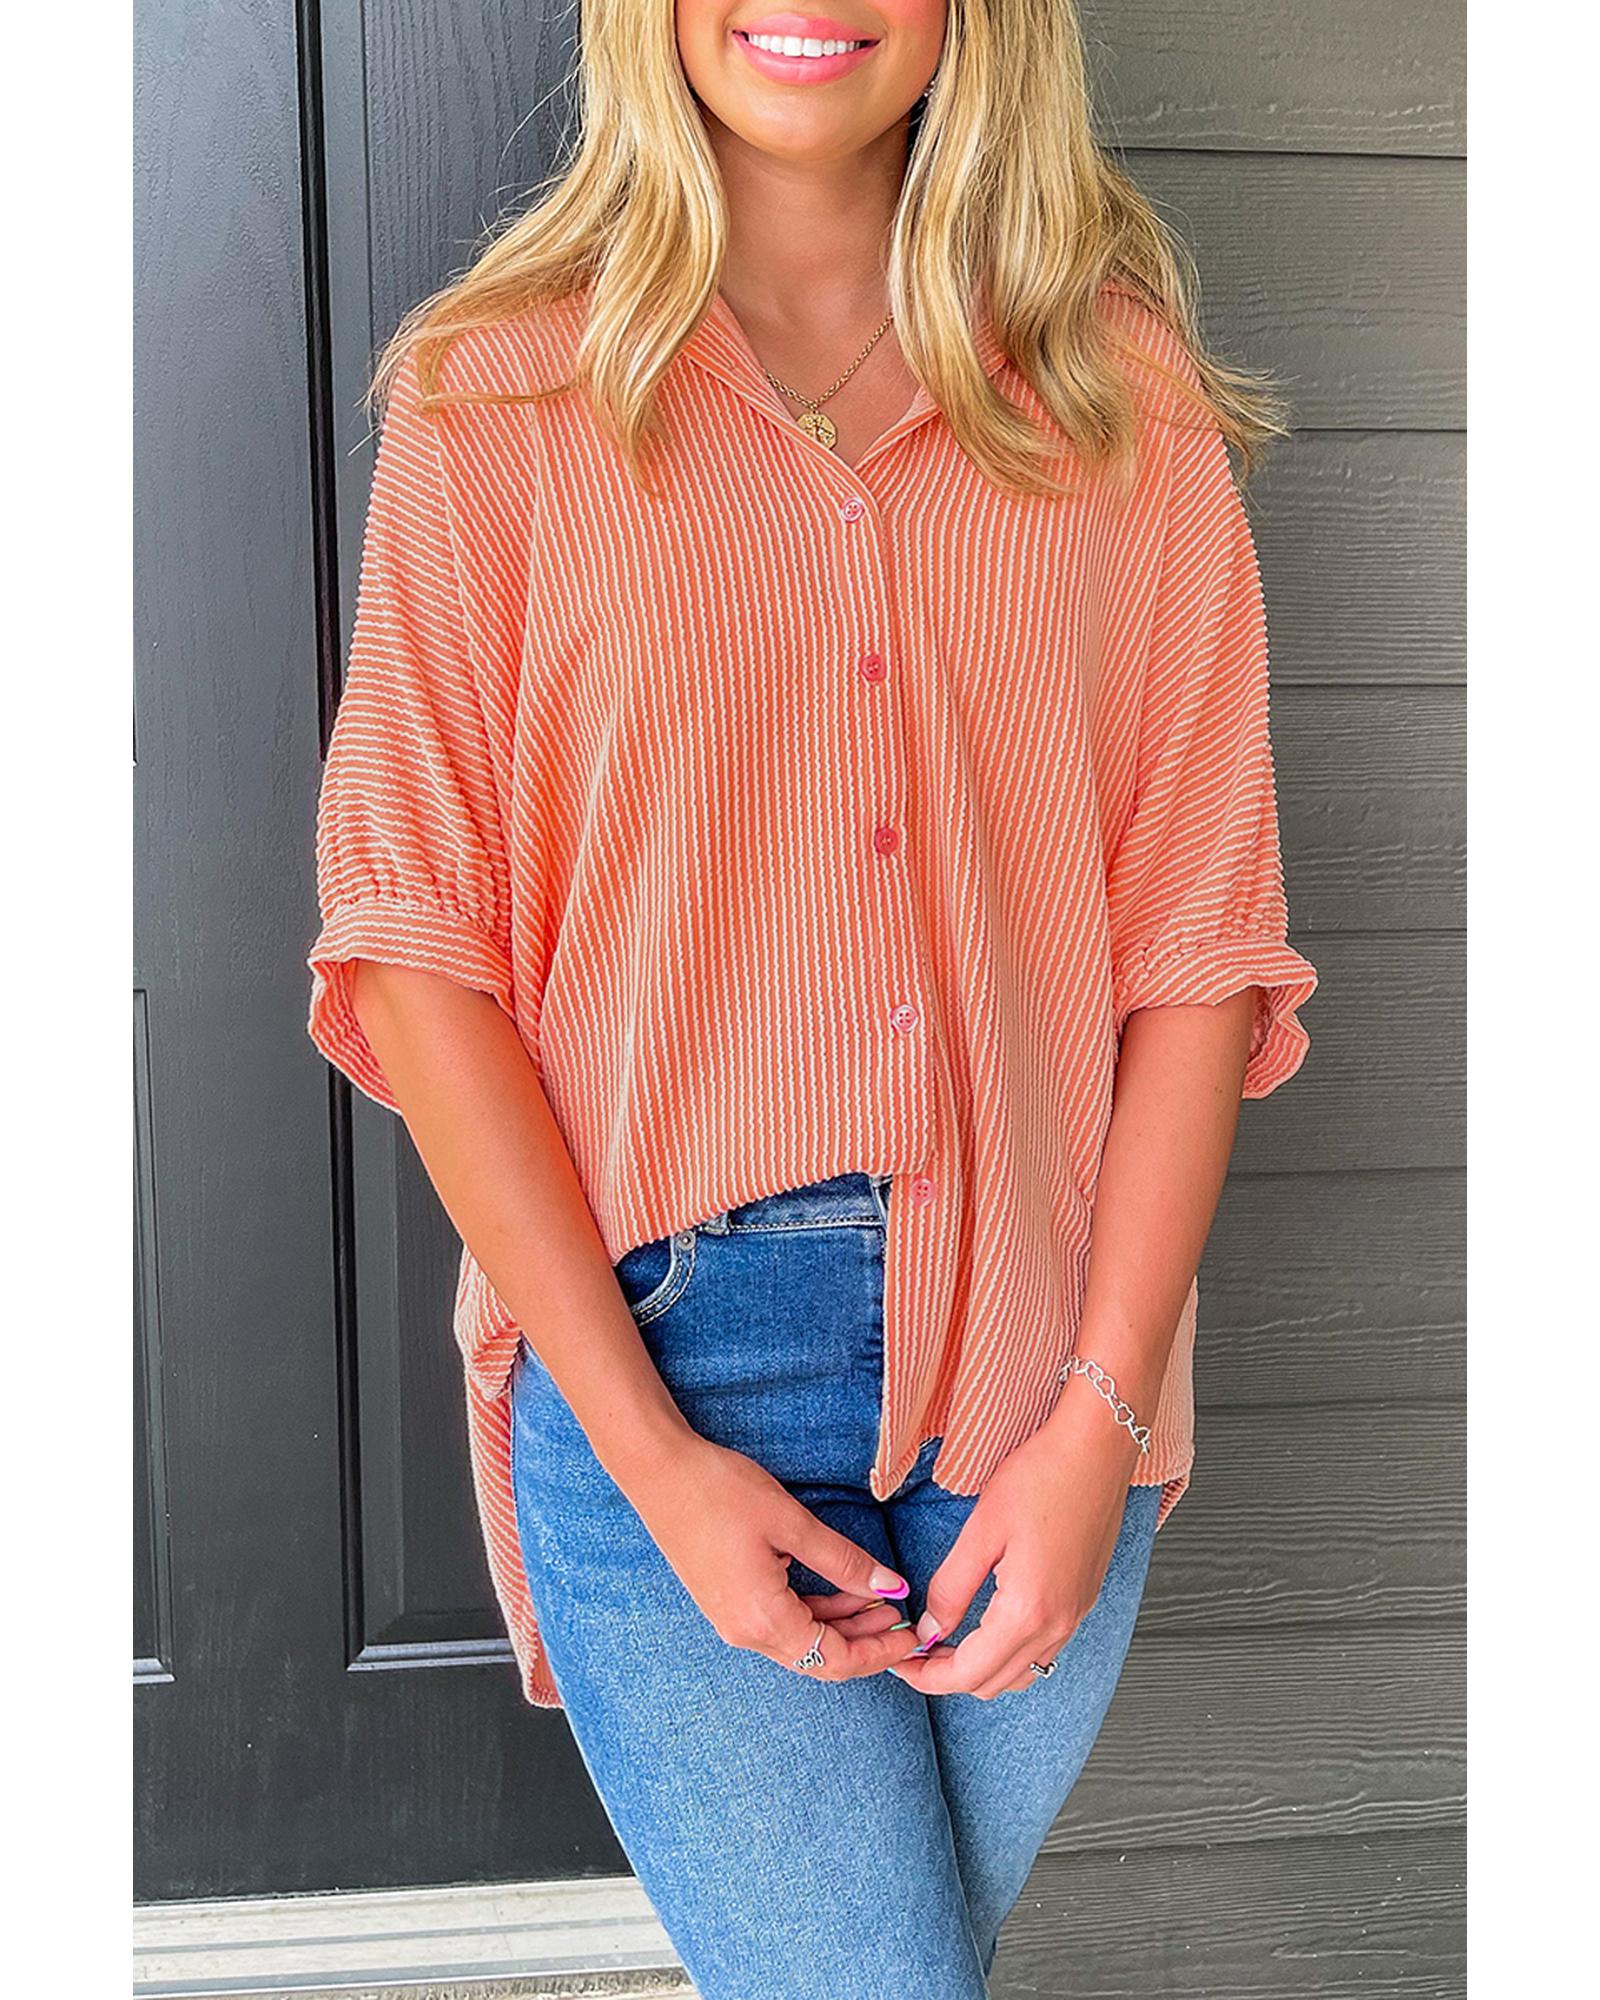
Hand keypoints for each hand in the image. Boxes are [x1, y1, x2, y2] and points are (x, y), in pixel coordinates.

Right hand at [624, 1432, 922, 1680]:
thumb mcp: (792, 1523)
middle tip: (907, 1621)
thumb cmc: (720, 1491)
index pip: (836, 1659)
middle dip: (867, 1643)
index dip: (881, 1652)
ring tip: (884, 1601)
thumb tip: (892, 1588)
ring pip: (802, 1639)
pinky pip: (782, 1621)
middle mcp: (746, 1632)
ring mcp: (733, 1619)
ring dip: (844, 1625)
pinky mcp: (728, 1601)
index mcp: (763, 1620)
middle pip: (820, 1658)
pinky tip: (844, 1590)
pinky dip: (817, 1612)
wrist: (658, 1472)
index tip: (915, 1637)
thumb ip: (843, 1561)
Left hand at [888, 1384, 1144, 1697]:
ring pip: (1020, 1673)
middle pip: (993, 1683)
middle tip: (914, 1648)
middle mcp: (1057, 1625)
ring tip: (945, 1640)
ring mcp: (1075, 1616)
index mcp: (1028, 1612)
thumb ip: (952, 1587)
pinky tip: (986, 1625)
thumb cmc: (1041, 1477)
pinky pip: (1042, 1651)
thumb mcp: (982, 1530)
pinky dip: (1008, 1653)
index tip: (899, 1663)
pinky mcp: (1083, 1601)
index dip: (927, 1677)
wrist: (1097, 1450)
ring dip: (980, 1668)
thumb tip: (929, 1628)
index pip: (968, 1674)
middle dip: (948, 1676)